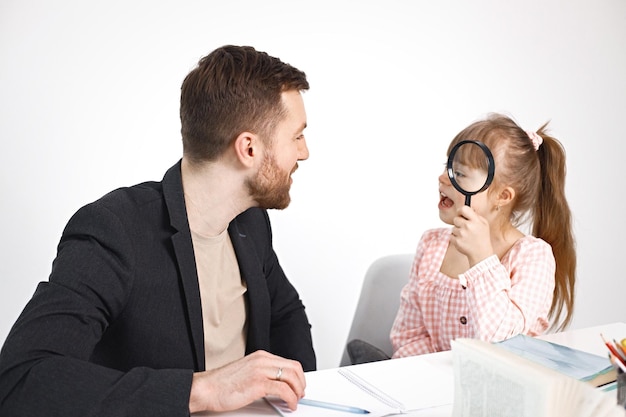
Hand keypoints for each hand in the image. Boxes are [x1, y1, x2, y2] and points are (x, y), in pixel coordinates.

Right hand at [188, 350, 305, 412]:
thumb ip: (262, 374)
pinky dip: (291, 398)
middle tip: (300, 394)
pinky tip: (290, 404)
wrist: (206, 388)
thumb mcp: (246, 372)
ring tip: (295, 401)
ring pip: (291, 377)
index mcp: (260, 356)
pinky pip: (284, 390)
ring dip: (298, 392)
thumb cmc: (222, 384)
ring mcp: (260, 370)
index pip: (288, 363)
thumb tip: (277, 384)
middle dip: (301, 383)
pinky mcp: (258, 383)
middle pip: (294, 368)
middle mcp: (262, 360)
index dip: (298, 376)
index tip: (298, 386)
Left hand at [450, 205, 492, 265]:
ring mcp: (462, 234)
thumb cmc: (482, 237)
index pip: (463, 209)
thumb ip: (475, 215)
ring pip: (453, 228)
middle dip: (459, 222)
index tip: (460, 213)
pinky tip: (462, 240)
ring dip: (457, 231)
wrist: (481, 253)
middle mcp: (468, 226)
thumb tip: (465, 209)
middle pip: (456, 219)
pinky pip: (451, 235)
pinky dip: (455, 238)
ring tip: (466, 236)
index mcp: (475, 221)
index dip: (460, 210)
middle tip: (465, 228)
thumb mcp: (484, 224)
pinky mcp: (456, 241)